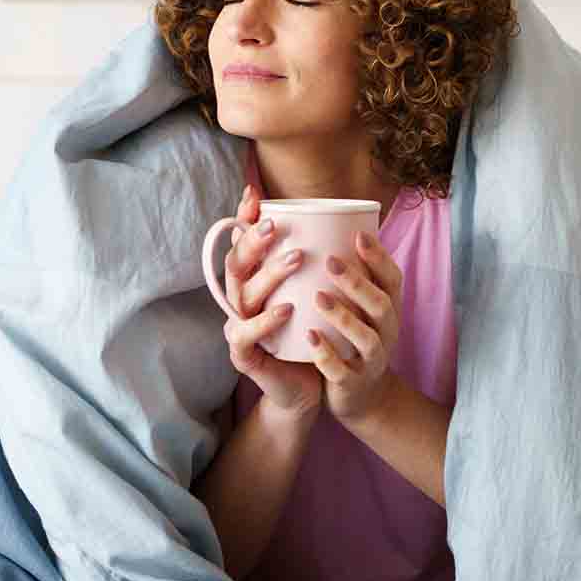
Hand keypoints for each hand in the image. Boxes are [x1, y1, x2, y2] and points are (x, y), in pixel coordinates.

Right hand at [222, 184, 322, 422]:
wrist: (309, 386)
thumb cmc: (312, 333)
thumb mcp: (317, 294)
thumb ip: (321, 263)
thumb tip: (344, 221)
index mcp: (254, 281)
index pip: (241, 243)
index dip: (243, 218)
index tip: (255, 194)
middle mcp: (240, 300)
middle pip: (236, 264)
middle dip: (253, 241)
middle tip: (277, 225)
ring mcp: (239, 326)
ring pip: (243, 295)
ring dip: (269, 274)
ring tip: (296, 258)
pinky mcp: (244, 355)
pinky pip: (247, 335)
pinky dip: (266, 322)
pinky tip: (287, 309)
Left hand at [307, 230, 402, 426]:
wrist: (360, 396)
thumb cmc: (352, 339)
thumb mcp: (360, 307)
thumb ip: (350, 276)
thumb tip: (326, 226)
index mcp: (388, 309)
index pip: (393, 279)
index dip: (380, 258)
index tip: (359, 234)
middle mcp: (387, 332)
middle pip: (382, 305)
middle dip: (358, 283)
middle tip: (331, 261)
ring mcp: (373, 360)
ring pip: (366, 338)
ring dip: (343, 316)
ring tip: (318, 296)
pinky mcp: (354, 383)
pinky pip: (343, 370)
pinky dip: (327, 355)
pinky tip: (309, 338)